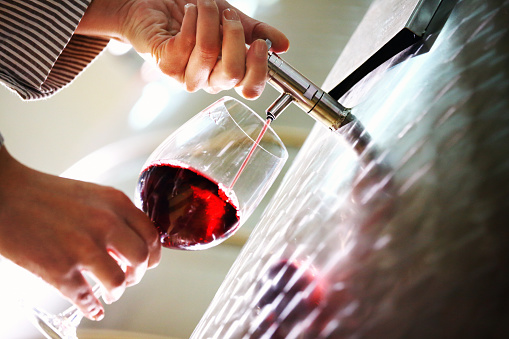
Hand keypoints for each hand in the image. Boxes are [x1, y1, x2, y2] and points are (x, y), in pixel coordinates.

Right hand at [0, 147, 160, 319]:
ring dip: (116, 292)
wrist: (6, 196)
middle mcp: (105, 224)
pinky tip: (93, 308)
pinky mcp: (60, 270)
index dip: (153, 254)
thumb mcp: (92, 196)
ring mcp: (84, 248)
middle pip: (141, 260)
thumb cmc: (45, 194)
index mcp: (116, 204)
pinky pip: (86, 298)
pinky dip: (92, 308)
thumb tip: (125, 246)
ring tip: (109, 291)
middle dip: (137, 274)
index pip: (152, 235)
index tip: (148, 262)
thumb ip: (114, 217)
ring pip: (118, 282)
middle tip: (129, 277)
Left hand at [77, 0, 289, 98]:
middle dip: (234, 37)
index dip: (259, 69)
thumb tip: (284, 45)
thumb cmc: (190, 16)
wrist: (153, 4)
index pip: (250, 89)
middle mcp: (207, 80)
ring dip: (210, 21)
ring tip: (205, 5)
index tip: (260, 44)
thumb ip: (255, 32)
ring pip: (209, 53)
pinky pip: (187, 43)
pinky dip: (193, 20)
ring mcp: (185, 75)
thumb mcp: (229, 21)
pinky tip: (190, 12)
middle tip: (228, 16)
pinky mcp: (165, 63)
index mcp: (225, 74)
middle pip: (232, 73)